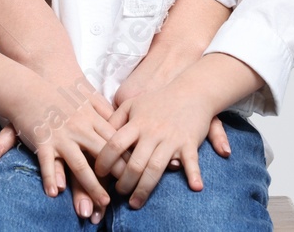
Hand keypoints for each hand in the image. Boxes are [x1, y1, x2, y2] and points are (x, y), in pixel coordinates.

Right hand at [0, 78, 115, 219]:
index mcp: (91, 118)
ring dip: (92, 185)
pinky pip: (48, 163)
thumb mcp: (85, 95)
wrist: (27, 88)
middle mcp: (79, 128)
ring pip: (80, 164)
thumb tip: (121, 120)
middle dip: (117, 173)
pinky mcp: (42, 141)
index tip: (139, 169)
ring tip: (103, 202)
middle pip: (103, 154)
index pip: (114, 139)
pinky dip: (51, 178)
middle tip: (129, 191)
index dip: (127, 154)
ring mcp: (61, 136)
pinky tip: (56, 193)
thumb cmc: (58, 93)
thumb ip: (103, 109)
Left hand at [94, 76, 218, 207]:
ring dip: (145, 188)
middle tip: (119, 194)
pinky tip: (195, 188)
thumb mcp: (133, 104)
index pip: (115, 143)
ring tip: (135, 202)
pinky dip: (194, 174)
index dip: (104, 160)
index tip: (99, 174)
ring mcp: (171, 139)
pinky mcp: (189, 142)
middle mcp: (152, 132)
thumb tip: (98, 135)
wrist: (191, 90)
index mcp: (137, 123)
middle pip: (135, 163)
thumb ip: (115, 119)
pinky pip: (191, 161)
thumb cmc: (159, 100)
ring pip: (156, 168)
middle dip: (124, 183)